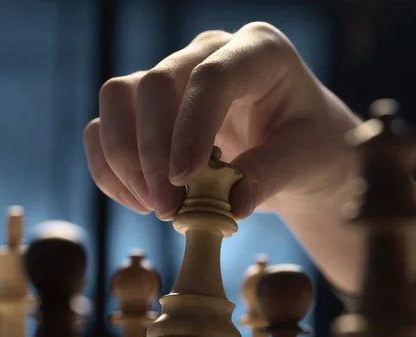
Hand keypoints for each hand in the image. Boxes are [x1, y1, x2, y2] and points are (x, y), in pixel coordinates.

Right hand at [84, 22, 360, 220]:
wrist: (293, 147)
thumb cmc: (307, 144)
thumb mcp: (304, 160)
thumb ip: (269, 176)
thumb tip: (229, 207)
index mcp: (258, 52)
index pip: (212, 77)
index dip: (191, 128)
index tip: (183, 181)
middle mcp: (208, 52)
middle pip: (155, 84)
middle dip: (152, 152)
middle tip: (167, 207)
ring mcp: (174, 74)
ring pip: (119, 97)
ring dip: (124, 159)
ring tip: (154, 206)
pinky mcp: (150, 105)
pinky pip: (108, 126)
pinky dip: (111, 166)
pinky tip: (138, 200)